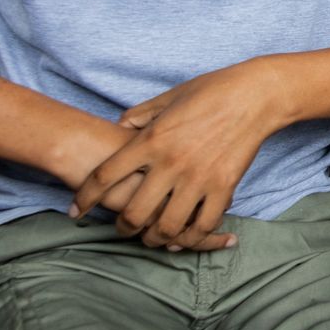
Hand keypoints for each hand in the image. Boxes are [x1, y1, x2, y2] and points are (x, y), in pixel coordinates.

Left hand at [69, 59, 287, 249]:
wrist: (254, 96)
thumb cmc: (211, 91)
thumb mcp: (168, 98)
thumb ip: (140, 115)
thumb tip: (120, 126)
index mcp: (151, 139)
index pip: (106, 175)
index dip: (86, 197)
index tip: (75, 210)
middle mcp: (170, 163)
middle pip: (134, 212)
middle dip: (123, 227)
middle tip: (122, 228)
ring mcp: (198, 178)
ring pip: (167, 226)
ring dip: (154, 238)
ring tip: (151, 237)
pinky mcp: (223, 187)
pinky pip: (203, 225)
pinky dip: (191, 238)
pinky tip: (183, 238)